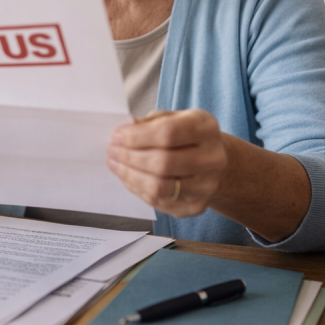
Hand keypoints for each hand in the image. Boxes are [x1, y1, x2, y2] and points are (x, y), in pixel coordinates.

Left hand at [106, 109, 227, 217]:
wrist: (213, 161)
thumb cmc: (187, 136)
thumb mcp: (174, 118)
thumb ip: (150, 123)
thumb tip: (124, 132)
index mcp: (206, 129)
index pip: (168, 133)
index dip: (137, 136)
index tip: (118, 136)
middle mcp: (213, 159)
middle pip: (163, 163)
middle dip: (130, 157)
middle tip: (112, 150)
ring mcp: (206, 186)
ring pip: (159, 186)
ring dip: (129, 175)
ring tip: (114, 163)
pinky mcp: (195, 206)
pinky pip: (158, 201)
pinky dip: (137, 188)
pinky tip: (128, 177)